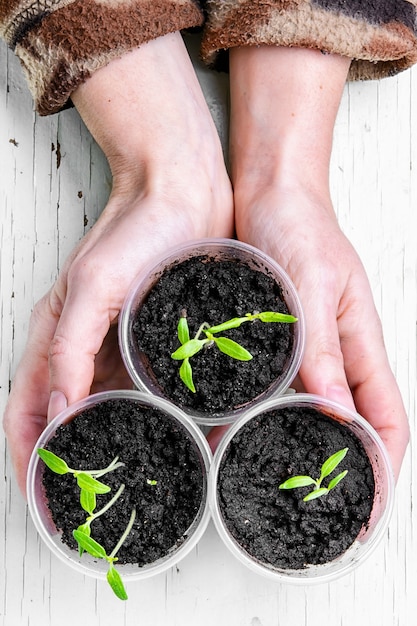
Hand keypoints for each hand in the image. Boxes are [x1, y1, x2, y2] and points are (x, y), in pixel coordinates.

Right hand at [3, 32, 233, 495]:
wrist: (181, 192)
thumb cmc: (135, 230)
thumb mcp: (93, 286)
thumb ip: (68, 348)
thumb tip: (55, 410)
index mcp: (56, 338)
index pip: (26, 413)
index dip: (29, 460)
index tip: (42, 503)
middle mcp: (83, 349)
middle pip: (62, 421)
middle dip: (66, 466)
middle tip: (83, 509)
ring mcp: (118, 347)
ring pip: (104, 412)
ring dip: (108, 448)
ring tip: (126, 486)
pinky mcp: (152, 340)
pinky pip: (144, 391)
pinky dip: (148, 421)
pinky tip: (169, 439)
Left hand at [223, 45, 408, 478]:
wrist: (270, 192)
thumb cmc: (299, 226)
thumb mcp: (311, 285)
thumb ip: (321, 345)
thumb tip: (335, 409)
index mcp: (361, 344)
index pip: (390, 420)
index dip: (385, 469)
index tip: (368, 514)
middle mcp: (338, 354)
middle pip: (355, 427)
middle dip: (347, 473)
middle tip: (322, 517)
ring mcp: (307, 350)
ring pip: (314, 414)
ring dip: (302, 449)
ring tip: (276, 487)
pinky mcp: (275, 340)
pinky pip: (276, 390)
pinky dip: (263, 416)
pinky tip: (238, 433)